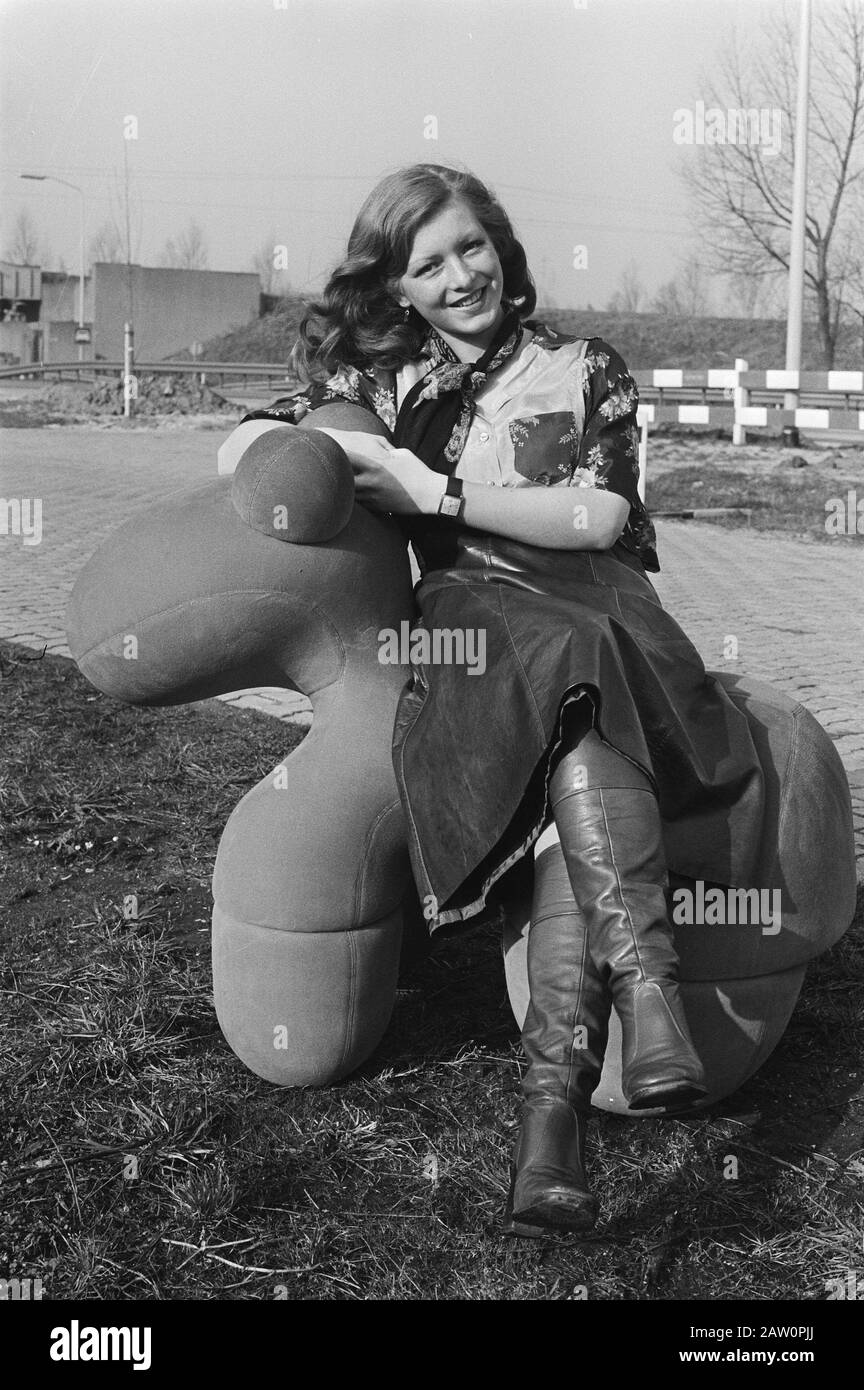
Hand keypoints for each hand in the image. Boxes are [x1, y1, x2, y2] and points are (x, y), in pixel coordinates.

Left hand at [316, 429, 442, 514]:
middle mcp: (371, 480)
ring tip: (321, 485)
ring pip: (345, 493)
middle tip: (314, 469)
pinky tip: (336, 499)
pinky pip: (355, 504)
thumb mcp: (400, 453)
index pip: (348, 456)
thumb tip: (371, 443)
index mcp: (376, 464)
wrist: (429, 495)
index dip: (333, 450)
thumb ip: (383, 448)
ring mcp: (372, 496)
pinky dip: (346, 500)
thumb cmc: (416, 471)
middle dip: (329, 473)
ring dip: (335, 489)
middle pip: (342, 478)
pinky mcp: (375, 507)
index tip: (320, 445)